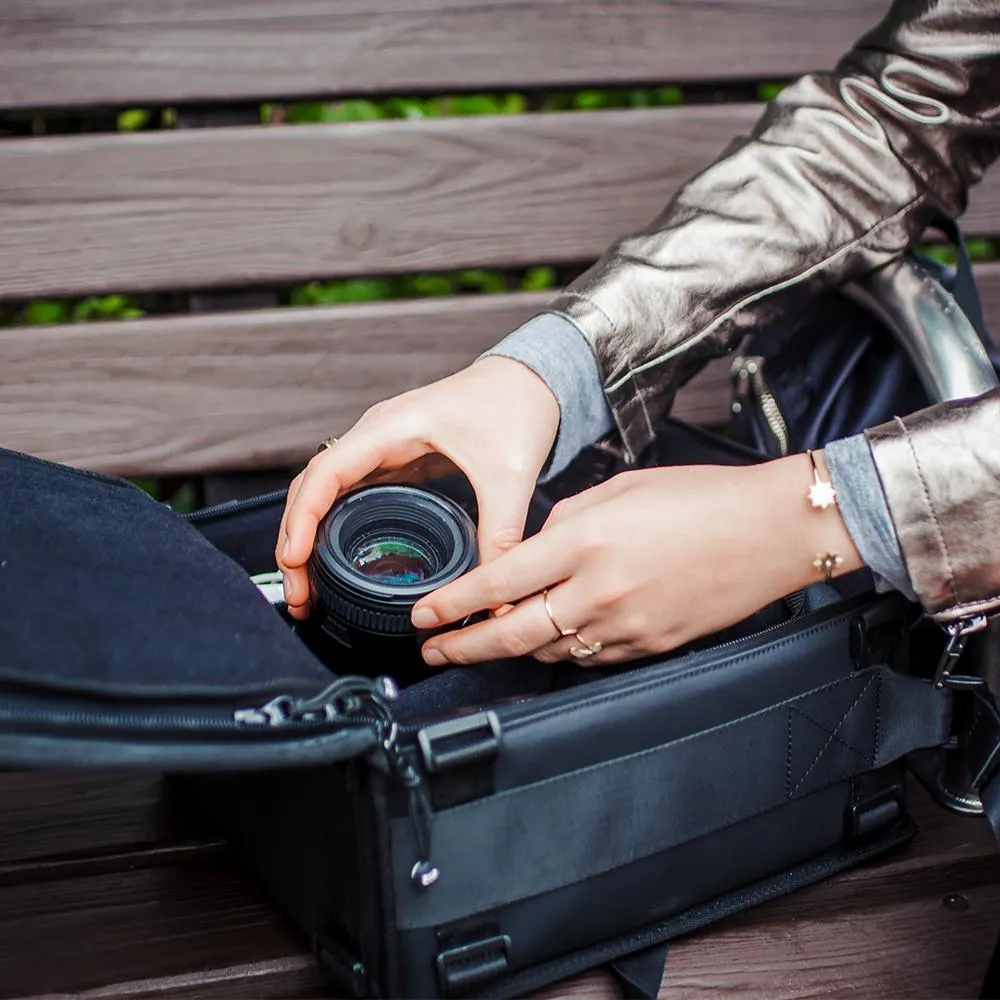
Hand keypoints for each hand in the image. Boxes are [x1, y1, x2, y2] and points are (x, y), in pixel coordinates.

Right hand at [277, 357, 559, 617]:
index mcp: (394, 427)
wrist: (530, 378)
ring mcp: (381, 448)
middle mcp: (377, 434)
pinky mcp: (393, 460)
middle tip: (298, 595)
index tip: (294, 559)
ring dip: (306, 536)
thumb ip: (501, 533)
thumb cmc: (516, 406)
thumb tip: (496, 597)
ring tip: (306, 588)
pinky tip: (331, 562)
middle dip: (294, 540)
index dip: (303, 517)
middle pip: (312, 487)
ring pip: (324, 492)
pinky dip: (330, 527)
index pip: (327, 471)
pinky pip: (347, 494)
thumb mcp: (511, 476)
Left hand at [413, 452, 861, 666]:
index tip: (424, 616)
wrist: (770, 532)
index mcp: (588, 540)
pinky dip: (561, 651)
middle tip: (433, 651)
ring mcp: (626, 625)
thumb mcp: (620, 490)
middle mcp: (600, 589)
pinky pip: (589, 657)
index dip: (454, 604)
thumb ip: (565, 523)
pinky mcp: (650, 645)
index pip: (500, 580)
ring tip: (484, 643)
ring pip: (548, 650)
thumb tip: (531, 552)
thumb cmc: (699, 498)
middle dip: (464, 647)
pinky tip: (548, 640)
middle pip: (513, 632)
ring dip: (511, 648)